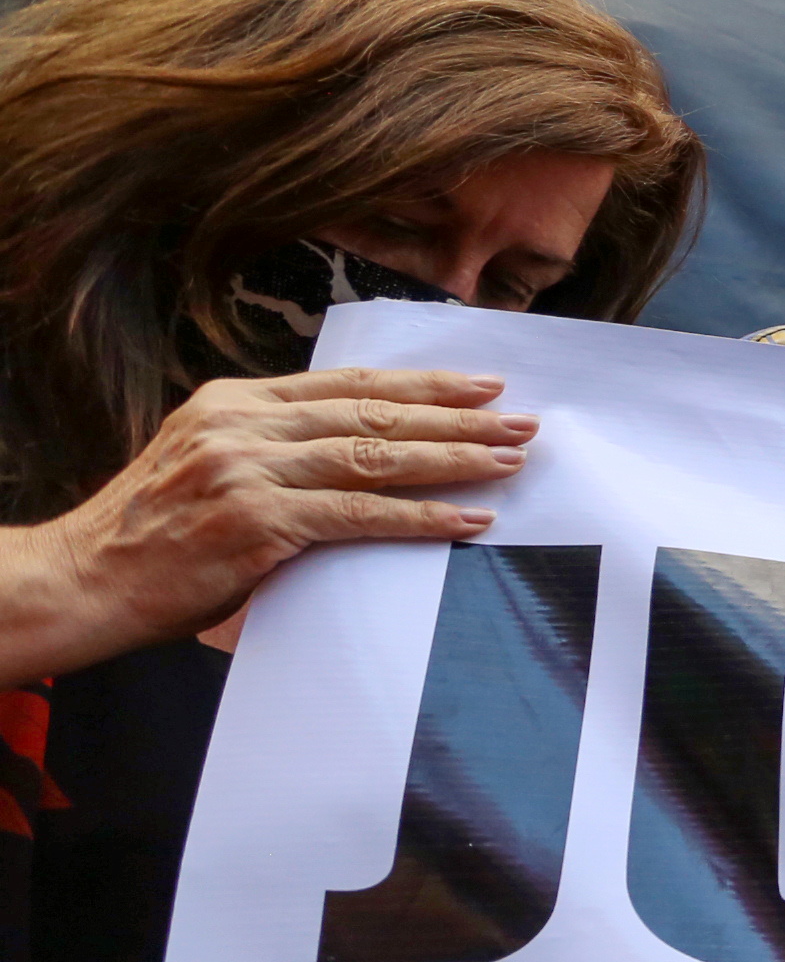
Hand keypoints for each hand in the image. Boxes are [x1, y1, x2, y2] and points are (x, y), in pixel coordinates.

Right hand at [15, 369, 529, 675]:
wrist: (88, 578)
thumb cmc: (157, 532)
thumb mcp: (210, 462)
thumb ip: (276, 446)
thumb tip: (364, 447)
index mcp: (236, 401)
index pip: (349, 384)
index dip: (422, 384)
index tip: (481, 385)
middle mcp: (244, 425)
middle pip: (374, 413)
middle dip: (456, 417)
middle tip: (520, 421)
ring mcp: (249, 472)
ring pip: (375, 457)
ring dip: (453, 460)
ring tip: (509, 462)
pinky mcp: (258, 524)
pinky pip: (360, 516)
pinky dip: (422, 516)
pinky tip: (469, 518)